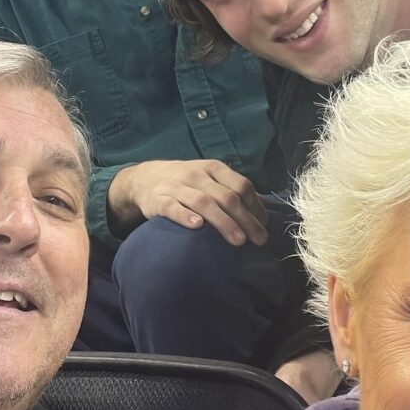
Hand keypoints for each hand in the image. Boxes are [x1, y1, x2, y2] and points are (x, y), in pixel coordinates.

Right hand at [108, 159, 268, 245]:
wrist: (145, 178)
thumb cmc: (187, 183)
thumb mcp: (210, 178)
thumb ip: (233, 190)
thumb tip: (263, 210)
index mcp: (214, 168)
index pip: (241, 185)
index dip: (256, 206)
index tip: (264, 226)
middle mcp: (197, 175)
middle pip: (226, 197)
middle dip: (246, 219)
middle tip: (258, 240)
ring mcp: (177, 186)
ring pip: (203, 202)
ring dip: (223, 222)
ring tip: (238, 241)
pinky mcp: (158, 200)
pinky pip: (173, 207)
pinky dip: (185, 216)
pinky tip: (197, 227)